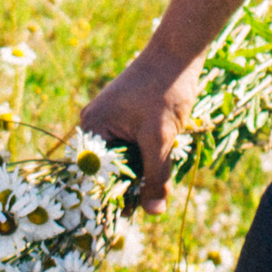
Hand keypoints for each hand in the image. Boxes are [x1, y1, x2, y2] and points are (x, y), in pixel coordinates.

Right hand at [78, 47, 199, 213]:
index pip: (96, 176)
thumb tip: (154, 212)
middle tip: (151, 202)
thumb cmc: (165, 90)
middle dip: (130, 185)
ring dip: (141, 171)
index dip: (112, 197)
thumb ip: (156, 176)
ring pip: (124, 161)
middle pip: (109, 170)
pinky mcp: (125, 119)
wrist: (178, 54)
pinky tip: (163, 157)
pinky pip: (131, 148)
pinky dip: (146, 157)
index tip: (127, 217)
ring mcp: (109, 122)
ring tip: (159, 180)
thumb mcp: (160, 138)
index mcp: (93, 128)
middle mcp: (94, 126)